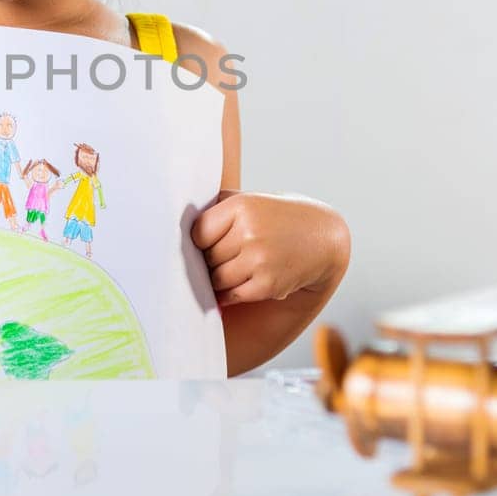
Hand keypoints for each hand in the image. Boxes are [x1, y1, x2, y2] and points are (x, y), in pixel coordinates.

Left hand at [191, 190, 349, 306]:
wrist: (322, 236)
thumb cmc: (276, 217)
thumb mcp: (250, 199)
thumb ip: (217, 205)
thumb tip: (174, 219)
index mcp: (242, 207)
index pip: (197, 233)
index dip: (200, 241)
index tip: (208, 241)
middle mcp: (250, 232)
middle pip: (207, 258)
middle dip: (210, 261)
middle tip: (224, 256)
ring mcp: (259, 260)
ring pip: (216, 279)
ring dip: (218, 279)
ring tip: (233, 268)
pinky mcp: (268, 284)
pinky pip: (231, 295)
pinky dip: (230, 293)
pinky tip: (240, 283)